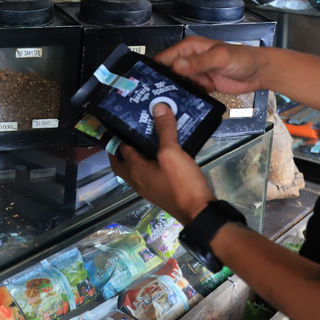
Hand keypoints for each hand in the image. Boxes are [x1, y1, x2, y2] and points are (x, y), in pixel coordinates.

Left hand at [108, 103, 215, 224]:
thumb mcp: (172, 153)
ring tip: (148, 134)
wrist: (199, 213)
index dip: (120, 131)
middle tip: (131, 128)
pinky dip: (151, 159)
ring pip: (136, 166)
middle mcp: (136, 179)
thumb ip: (164, 130)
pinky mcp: (160, 189)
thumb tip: (157, 107)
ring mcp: (148, 186)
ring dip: (138, 152)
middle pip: (122, 160)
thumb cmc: (181, 183)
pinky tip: (164, 150)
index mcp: (134, 170)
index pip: (119, 147)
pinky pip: (149, 171)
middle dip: (122, 145)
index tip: (124, 116)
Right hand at [155, 35, 265, 95]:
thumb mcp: (219, 58)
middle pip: (169, 72)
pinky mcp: (203, 85)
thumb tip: (178, 65)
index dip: (155, 68)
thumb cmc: (244, 58)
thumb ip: (198, 62)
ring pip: (178, 84)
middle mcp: (190, 59)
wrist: (260, 72)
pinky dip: (186, 98)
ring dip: (173, 92)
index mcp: (190, 47)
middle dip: (162, 83)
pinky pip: (189, 92)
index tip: (147, 81)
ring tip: (166, 102)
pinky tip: (182, 104)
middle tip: (154, 96)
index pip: (165, 57)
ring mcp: (197, 74)